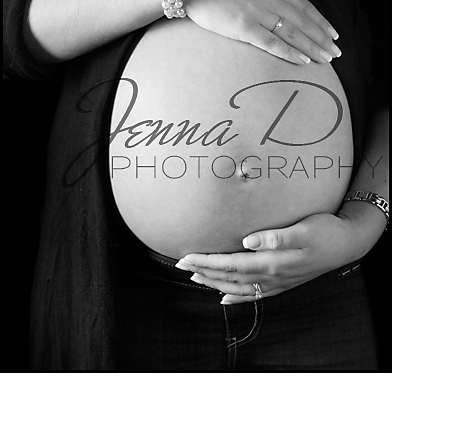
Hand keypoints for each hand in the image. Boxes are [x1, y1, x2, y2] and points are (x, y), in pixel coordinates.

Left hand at [175, 213, 361, 304]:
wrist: (348, 244)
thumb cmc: (325, 230)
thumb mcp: (303, 229)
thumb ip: (275, 236)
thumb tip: (249, 240)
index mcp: (272, 261)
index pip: (231, 264)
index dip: (207, 261)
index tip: (186, 257)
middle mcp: (272, 275)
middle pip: (230, 277)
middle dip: (204, 271)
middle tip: (180, 264)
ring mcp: (278, 282)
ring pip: (239, 287)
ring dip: (215, 283)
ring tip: (195, 278)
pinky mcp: (283, 282)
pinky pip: (254, 294)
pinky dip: (237, 297)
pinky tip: (224, 299)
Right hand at [182, 0, 340, 64]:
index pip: (304, 6)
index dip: (321, 21)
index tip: (333, 33)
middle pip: (303, 22)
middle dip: (322, 38)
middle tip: (336, 53)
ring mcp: (258, 14)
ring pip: (293, 34)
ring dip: (312, 48)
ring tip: (326, 60)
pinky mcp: (244, 28)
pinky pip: (272, 43)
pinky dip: (289, 52)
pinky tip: (303, 61)